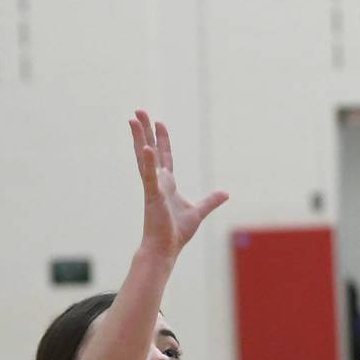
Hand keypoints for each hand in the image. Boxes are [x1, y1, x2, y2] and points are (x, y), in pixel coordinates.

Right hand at [129, 110, 227, 257]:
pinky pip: (149, 176)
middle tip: (139, 111)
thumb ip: (211, 201)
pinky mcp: (152, 196)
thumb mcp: (198, 212)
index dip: (162, 139)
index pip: (164, 156)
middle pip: (150, 150)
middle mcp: (158, 182)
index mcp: (167, 184)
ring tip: (133, 119)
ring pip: (144, 157)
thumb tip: (225, 193)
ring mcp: (153, 187)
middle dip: (145, 130)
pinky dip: (148, 162)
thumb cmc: (176, 232)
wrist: (165, 248)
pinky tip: (145, 148)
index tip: (159, 122)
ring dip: (139, 138)